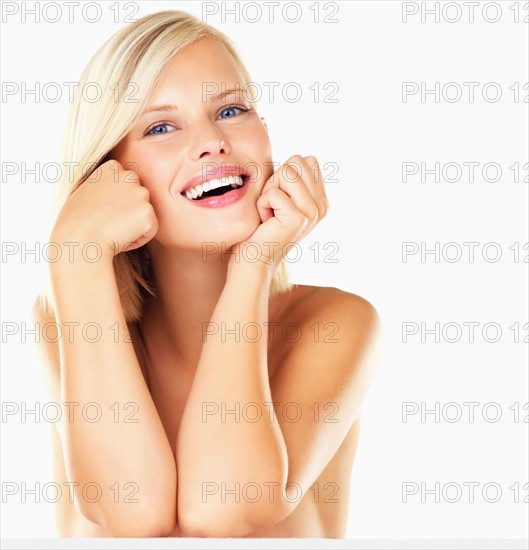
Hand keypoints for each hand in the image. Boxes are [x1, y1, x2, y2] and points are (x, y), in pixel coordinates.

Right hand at [50, 160, 157, 261]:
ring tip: (113, 231)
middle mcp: (129, 176)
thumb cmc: (74, 221)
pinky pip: (150, 230)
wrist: (80, 239)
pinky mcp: (148, 213)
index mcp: (112, 168)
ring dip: (134, 225)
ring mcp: (141, 194)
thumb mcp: (83, 192)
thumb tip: (110, 194)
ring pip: (144, 214)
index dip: (115, 202)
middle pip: (138, 198)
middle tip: (108, 223)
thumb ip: (102, 186)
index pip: (125, 185)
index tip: (102, 211)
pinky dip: (139, 239)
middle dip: (128, 211)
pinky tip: (121, 238)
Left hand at [230, 155, 328, 270]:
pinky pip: (273, 193)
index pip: (307, 160)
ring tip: (270, 212)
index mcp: (322, 200)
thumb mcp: (283, 197)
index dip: (285, 173)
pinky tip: (266, 221)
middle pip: (297, 162)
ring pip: (286, 173)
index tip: (280, 198)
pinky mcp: (297, 218)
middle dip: (277, 180)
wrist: (254, 259)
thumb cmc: (262, 227)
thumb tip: (298, 158)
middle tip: (273, 205)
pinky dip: (262, 204)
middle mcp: (322, 206)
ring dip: (269, 191)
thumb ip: (294, 179)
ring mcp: (312, 213)